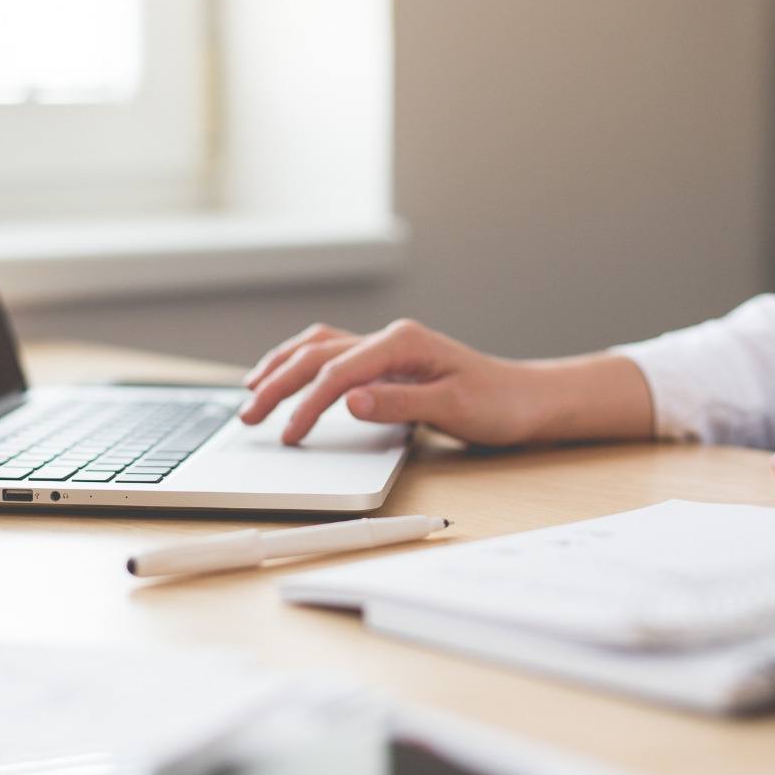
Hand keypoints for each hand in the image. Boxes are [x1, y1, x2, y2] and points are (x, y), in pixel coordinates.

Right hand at [238, 319, 548, 445]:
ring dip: (281, 367)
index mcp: (402, 343)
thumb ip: (398, 403)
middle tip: (248, 416)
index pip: (338, 372)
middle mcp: (390, 339)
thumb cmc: (497, 404)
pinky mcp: (387, 362)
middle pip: (317, 355)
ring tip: (251, 390)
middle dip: (277, 383)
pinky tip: (287, 376)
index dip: (307, 405)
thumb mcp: (452, 408)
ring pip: (318, 347)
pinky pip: (332, 354)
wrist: (525, 399)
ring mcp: (386, 348)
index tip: (289, 435)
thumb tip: (349, 401)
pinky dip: (302, 364)